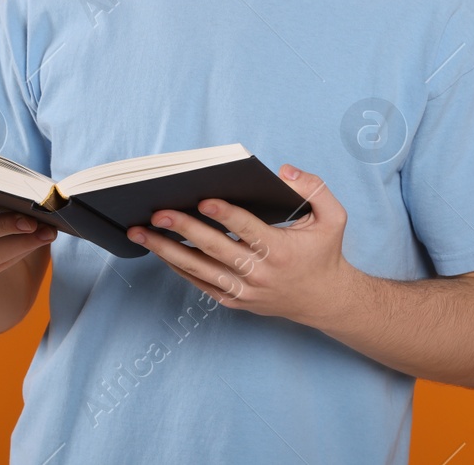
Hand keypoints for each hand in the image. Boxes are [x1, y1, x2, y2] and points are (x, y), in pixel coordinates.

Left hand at [126, 164, 357, 325]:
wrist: (325, 300)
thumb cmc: (324, 252)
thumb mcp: (332, 217)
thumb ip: (313, 188)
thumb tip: (284, 171)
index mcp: (281, 251)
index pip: (248, 230)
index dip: (225, 215)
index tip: (203, 200)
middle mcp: (260, 273)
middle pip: (215, 249)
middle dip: (184, 229)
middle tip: (158, 213)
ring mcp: (245, 291)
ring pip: (199, 270)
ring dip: (168, 250)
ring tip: (141, 232)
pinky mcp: (235, 301)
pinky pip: (201, 284)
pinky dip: (179, 268)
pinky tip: (160, 250)